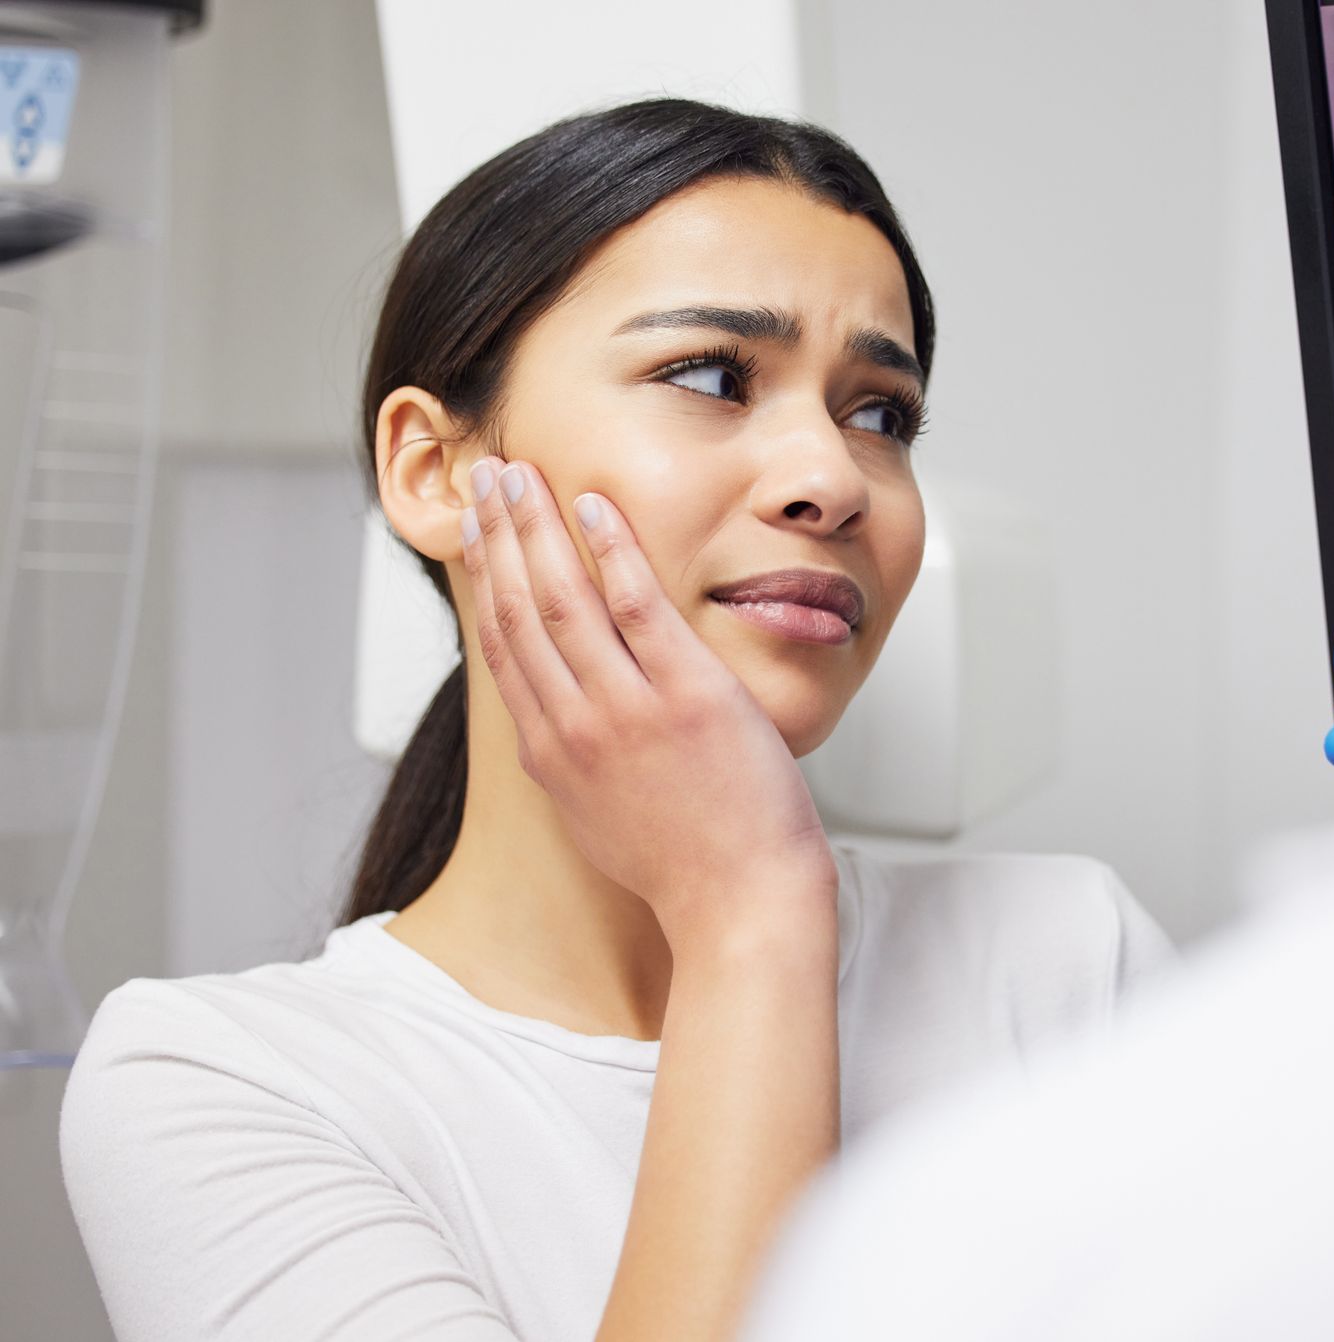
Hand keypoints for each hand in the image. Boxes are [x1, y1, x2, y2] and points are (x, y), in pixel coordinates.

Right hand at [460, 456, 836, 951]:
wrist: (741, 906)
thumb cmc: (687, 869)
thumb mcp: (602, 821)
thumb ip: (574, 765)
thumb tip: (559, 728)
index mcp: (552, 756)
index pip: (503, 649)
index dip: (484, 582)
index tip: (476, 534)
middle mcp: (575, 727)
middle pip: (517, 611)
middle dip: (497, 537)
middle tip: (487, 478)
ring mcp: (627, 710)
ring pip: (561, 598)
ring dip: (535, 526)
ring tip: (522, 473)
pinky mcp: (686, 695)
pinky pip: (637, 603)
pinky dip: (611, 547)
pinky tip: (594, 503)